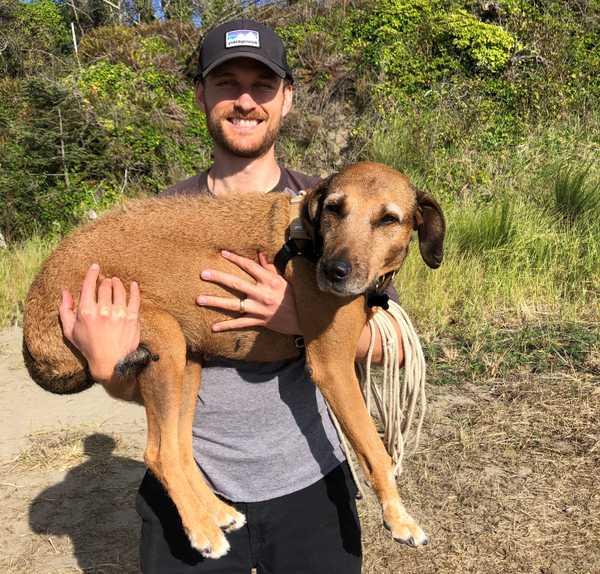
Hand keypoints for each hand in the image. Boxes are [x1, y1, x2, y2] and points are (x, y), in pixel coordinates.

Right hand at [59, 264, 140, 381]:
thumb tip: (64, 291)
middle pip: (105, 286)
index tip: (95, 266)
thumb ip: (65, 310)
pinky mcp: (132, 318)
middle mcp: (103, 311)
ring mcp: (119, 314)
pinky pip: (135, 299)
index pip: (89, 286)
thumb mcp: (69, 331)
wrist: (111, 363)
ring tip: (116, 281)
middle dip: (105, 281)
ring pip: (119, 290)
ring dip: (117, 283)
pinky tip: (133, 284)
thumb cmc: (88, 347)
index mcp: (86, 312)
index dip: (92, 273)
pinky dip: (134, 289)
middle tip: (106, 280)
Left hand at [197, 250, 301, 334]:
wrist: (304, 319)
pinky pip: (240, 324)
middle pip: (236, 283)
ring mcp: (259, 309)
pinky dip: (226, 326)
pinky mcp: (259, 321)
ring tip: (199, 299)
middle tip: (203, 273)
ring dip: (215, 301)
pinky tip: (213, 327)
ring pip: (233, 305)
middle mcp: (263, 293)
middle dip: (218, 277)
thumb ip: (270, 268)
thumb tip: (259, 254)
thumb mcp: (284, 280)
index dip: (235, 259)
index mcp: (270, 281)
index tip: (222, 253)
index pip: (249, 267)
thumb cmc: (294, 297)